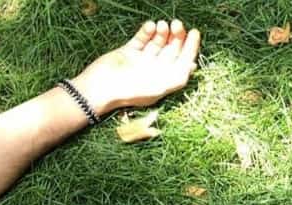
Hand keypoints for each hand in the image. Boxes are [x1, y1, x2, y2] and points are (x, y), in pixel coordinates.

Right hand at [71, 19, 200, 114]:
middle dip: (177, 36)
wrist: (97, 90)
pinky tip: (149, 26)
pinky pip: (141, 39)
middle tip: (176, 24)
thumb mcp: (158, 88)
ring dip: (162, 31)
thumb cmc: (128, 92)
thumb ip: (176, 78)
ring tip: (161, 25)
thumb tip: (193, 66)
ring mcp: (140, 62)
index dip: (191, 48)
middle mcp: (153, 72)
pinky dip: (146, 31)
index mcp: (162, 82)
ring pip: (157, 42)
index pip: (182, 63)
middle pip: (172, 49)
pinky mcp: (127, 53)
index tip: (194, 33)